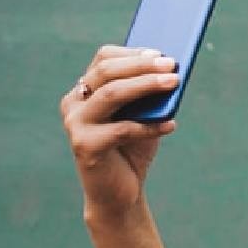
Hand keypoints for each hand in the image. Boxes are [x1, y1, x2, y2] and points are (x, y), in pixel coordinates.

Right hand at [60, 45, 179, 218]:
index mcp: (85, 90)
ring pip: (111, 94)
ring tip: (174, 83)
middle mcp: (74, 103)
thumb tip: (170, 70)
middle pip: (107, 72)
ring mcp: (75, 124)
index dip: (133, 53)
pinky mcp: (84, 146)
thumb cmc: (132, 149)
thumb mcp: (142, 116)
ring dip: (146, 85)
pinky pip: (121, 129)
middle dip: (142, 65)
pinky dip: (150, 126)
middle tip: (171, 64)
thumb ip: (149, 95)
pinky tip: (171, 125)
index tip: (160, 53)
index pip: (103, 59)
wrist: (120, 193)